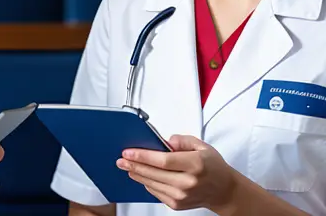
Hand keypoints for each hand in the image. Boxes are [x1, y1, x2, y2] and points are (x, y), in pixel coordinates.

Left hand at [116, 135, 236, 211]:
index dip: (143, 156)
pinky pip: (156, 193)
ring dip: (137, 175)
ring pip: (152, 184)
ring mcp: (182, 196)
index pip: (163, 160)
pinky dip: (146, 183)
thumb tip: (166, 141)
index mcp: (195, 164)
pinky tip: (141, 175)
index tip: (129, 152)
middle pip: (154, 173)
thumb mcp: (201, 145)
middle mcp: (188, 182)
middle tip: (121, 159)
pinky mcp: (178, 205)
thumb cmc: (212, 166)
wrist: (224, 190)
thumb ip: (182, 140)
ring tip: (127, 166)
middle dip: (134, 165)